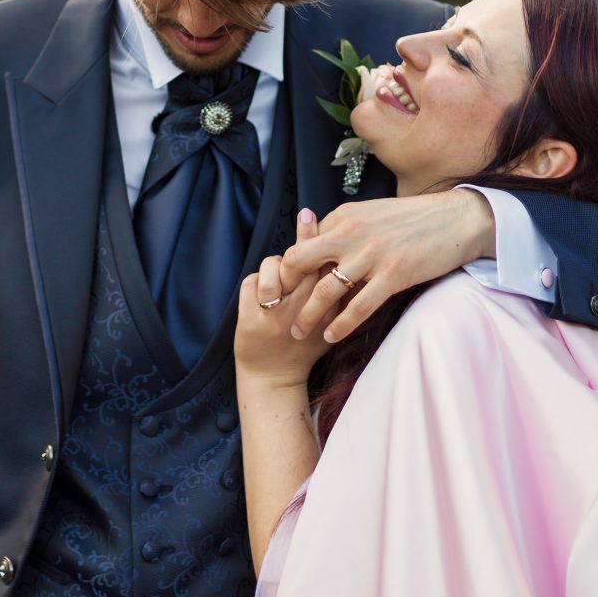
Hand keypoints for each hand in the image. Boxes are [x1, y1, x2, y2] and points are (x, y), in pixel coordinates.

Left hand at [235, 208, 334, 387]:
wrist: (276, 381)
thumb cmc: (307, 349)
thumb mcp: (331, 323)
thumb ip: (342, 297)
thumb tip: (346, 262)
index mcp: (328, 310)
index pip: (330, 267)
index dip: (324, 238)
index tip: (319, 215)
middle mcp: (305, 309)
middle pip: (303, 260)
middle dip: (305, 233)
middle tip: (307, 216)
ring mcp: (277, 315)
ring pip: (275, 265)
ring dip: (274, 265)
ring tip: (278, 272)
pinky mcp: (252, 320)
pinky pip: (251, 281)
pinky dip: (255, 281)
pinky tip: (261, 290)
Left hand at [279, 188, 494, 342]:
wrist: (456, 218)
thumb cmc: (413, 218)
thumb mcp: (371, 213)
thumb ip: (344, 228)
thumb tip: (319, 244)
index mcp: (344, 217)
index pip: (302, 244)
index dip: (286, 269)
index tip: (279, 289)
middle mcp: (351, 233)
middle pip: (300, 262)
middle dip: (285, 290)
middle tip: (275, 311)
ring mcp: (372, 255)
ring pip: (326, 289)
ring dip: (308, 315)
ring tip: (297, 332)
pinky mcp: (394, 275)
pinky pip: (359, 306)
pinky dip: (341, 325)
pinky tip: (331, 337)